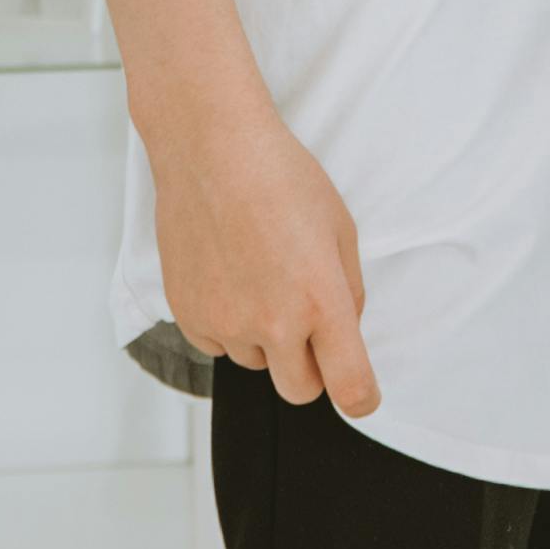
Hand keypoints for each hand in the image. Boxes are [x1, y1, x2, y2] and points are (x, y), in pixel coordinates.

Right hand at [144, 81, 380, 413]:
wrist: (212, 150)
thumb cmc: (281, 179)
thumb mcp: (341, 230)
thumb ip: (348, 293)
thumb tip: (342, 333)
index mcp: (320, 301)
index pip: (349, 386)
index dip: (360, 398)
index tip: (360, 396)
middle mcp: (272, 323)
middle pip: (299, 391)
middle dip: (309, 368)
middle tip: (306, 324)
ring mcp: (225, 323)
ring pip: (255, 362)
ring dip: (264, 339)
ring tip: (259, 277)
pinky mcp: (189, 315)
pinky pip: (216, 343)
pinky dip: (226, 324)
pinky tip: (229, 275)